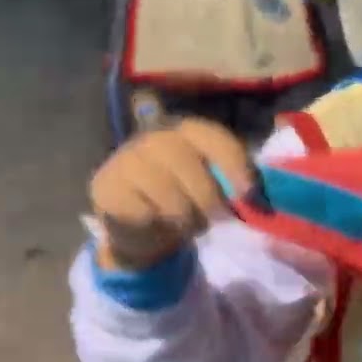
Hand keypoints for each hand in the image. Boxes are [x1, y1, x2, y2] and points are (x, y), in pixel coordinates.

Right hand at [88, 119, 251, 270]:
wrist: (143, 229)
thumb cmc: (185, 201)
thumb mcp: (213, 188)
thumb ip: (232, 183)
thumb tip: (256, 194)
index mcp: (186, 132)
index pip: (212, 136)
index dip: (232, 162)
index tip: (247, 193)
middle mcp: (153, 138)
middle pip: (186, 161)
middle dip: (207, 196)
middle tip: (217, 219)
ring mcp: (125, 159)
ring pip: (163, 188)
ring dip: (183, 214)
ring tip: (188, 225)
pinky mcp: (104, 186)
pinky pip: (139, 208)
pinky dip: (156, 222)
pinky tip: (156, 224)